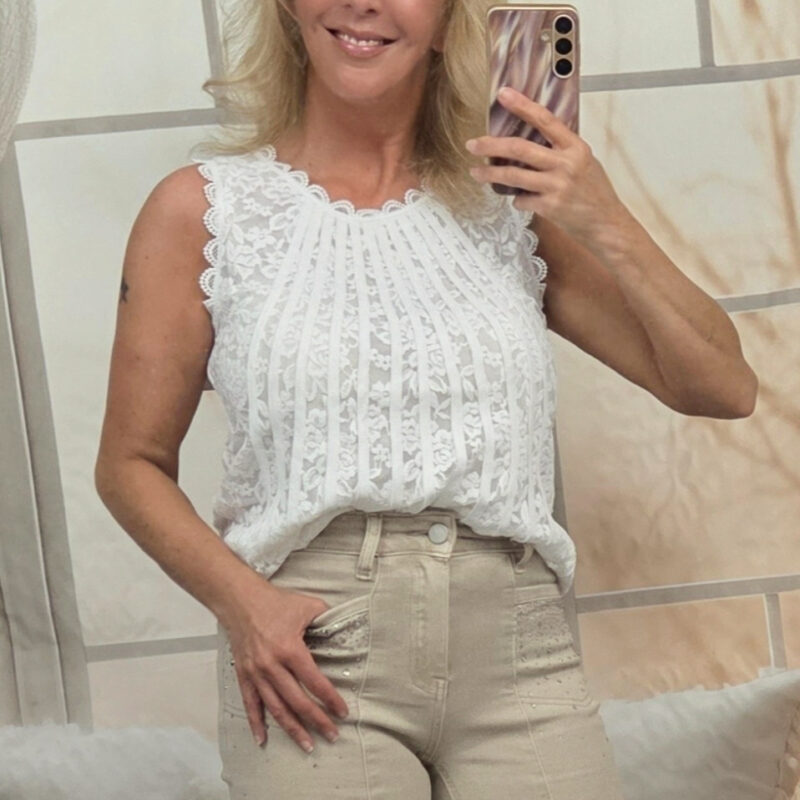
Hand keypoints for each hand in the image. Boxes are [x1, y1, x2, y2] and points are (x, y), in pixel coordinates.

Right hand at [220, 581, 348, 752]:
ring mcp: (256, 673)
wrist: (240, 600)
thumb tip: (343, 626)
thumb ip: (327, 618)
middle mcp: (272, 666)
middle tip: (332, 735)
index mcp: (290, 649)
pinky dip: (256, 723)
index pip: (315, 682)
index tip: (342, 712)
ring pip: (276, 708)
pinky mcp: (244, 675)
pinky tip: (263, 739)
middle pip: (297, 702)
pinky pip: (250, 704)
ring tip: (307, 744)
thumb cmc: (273, 602)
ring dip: (292, 729)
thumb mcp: (307, 605)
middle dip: (317, 721)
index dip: (330, 699)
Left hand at [466, 86, 628, 244]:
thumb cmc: (595, 193)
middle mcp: (565, 164)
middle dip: (491, 145)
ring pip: (513, 175)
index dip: (522, 105)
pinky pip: (521, 199)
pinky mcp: (549, 207)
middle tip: (473, 144)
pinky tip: (520, 200)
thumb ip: (561, 150)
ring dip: (490, 174)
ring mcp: (556, 186)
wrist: (606, 223)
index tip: (503, 95)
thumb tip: (533, 138)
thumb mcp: (585, 161)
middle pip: (519, 148)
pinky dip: (516, 199)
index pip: (544, 120)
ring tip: (476, 172)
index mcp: (575, 148)